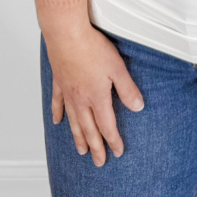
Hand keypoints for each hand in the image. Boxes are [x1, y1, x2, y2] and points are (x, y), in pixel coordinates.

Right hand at [43, 23, 144, 166]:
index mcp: (97, 98)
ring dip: (78, 137)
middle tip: (99, 162)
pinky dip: (58, 114)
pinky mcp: (59, 81)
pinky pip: (57, 103)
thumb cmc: (92, 48)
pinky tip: (57, 122)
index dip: (113, 140)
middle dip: (96, 147)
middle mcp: (81, 100)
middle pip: (89, 129)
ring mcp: (68, 92)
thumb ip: (128, 89)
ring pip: (73, 121)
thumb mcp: (117, 68)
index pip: (107, 126)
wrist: (66, 34)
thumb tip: (138, 107)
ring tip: (81, 151)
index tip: (118, 152)